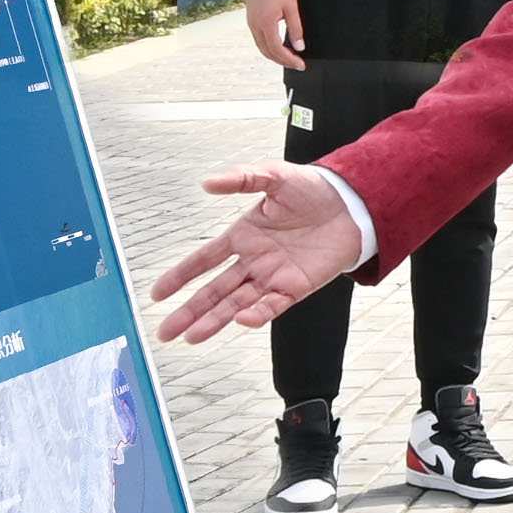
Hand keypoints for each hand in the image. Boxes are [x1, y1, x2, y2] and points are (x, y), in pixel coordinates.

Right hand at [146, 163, 364, 342]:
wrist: (354, 202)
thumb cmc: (314, 189)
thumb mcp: (275, 176)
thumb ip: (242, 179)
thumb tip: (207, 182)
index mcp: (243, 236)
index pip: (204, 260)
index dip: (180, 276)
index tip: (157, 294)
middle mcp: (254, 260)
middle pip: (215, 290)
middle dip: (189, 311)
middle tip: (165, 332)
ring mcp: (274, 275)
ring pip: (237, 303)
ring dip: (215, 320)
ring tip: (191, 336)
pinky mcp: (297, 286)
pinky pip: (273, 305)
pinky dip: (258, 313)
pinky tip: (240, 319)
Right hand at [242, 0, 305, 71]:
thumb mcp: (291, 8)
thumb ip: (296, 28)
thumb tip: (300, 47)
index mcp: (266, 25)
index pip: (277, 50)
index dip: (289, 59)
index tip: (301, 64)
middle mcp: (255, 27)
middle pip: (268, 52)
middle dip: (283, 61)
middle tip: (297, 65)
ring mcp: (251, 24)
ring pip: (262, 48)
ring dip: (275, 56)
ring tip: (290, 58)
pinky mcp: (251, 21)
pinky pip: (259, 40)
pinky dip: (269, 47)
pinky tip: (279, 47)